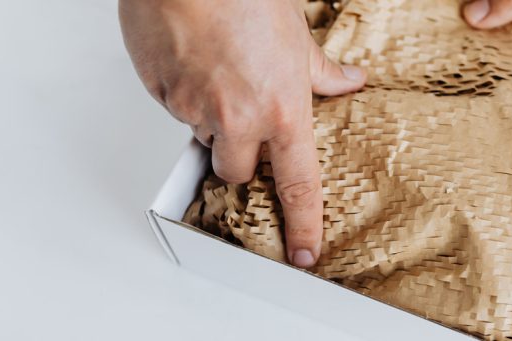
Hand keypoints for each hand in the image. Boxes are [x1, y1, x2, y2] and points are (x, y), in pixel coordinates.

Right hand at [120, 0, 365, 266]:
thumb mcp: (297, 36)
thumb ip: (321, 71)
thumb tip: (349, 81)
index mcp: (282, 112)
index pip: (299, 184)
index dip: (304, 223)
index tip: (304, 252)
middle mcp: (239, 120)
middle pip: (238, 172)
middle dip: (239, 156)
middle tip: (242, 120)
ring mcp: (195, 110)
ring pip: (202, 138)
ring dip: (210, 120)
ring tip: (217, 72)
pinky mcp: (161, 95)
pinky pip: (173, 109)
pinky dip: (183, 93)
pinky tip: (193, 60)